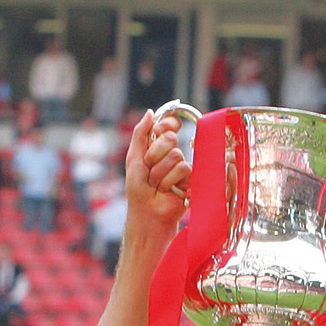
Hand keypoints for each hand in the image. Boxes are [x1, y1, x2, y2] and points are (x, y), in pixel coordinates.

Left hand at [125, 111, 190, 234]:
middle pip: (170, 138)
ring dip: (160, 173)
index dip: (167, 123)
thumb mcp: (134, 158)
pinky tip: (169, 191)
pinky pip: (184, 170)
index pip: (170, 125)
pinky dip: (170, 181)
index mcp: (158, 145)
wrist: (147, 212)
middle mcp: (171, 153)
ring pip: (176, 156)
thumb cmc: (138, 189)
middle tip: (149, 169)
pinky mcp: (191, 179)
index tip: (159, 130)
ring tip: (157, 185)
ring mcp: (182, 166)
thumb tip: (151, 112)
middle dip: (155, 155)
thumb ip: (140, 134)